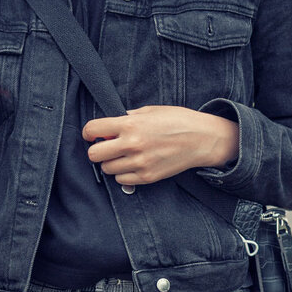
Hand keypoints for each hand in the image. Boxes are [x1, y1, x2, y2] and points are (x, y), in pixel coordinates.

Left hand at [82, 106, 239, 185]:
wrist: (202, 139)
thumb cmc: (178, 120)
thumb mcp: (151, 110)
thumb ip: (128, 117)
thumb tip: (110, 126)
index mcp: (130, 123)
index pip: (92, 129)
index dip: (89, 132)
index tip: (92, 135)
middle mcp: (132, 144)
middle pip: (94, 154)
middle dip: (97, 150)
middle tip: (106, 147)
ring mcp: (139, 163)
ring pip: (107, 169)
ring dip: (111, 162)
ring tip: (124, 155)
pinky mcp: (147, 177)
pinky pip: (122, 180)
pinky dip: (123, 174)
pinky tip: (133, 165)